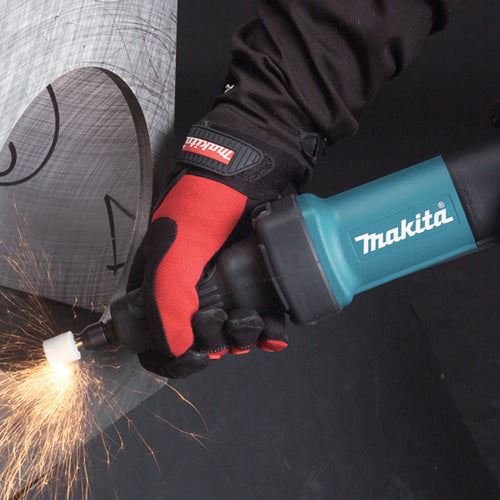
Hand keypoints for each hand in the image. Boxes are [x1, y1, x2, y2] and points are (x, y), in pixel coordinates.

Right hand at [127, 120, 305, 377]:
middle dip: (219, 342)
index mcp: (161, 285)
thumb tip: (176, 348)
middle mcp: (192, 292)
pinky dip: (270, 332)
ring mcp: (225, 289)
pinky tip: (277, 329)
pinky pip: (261, 321)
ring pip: (232, 334)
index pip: (158, 338)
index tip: (197, 356)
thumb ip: (166, 294)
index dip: (174, 356)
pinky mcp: (255, 284)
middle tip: (235, 319)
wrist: (254, 169)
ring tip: (260, 320)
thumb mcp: (177, 244)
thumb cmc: (207, 201)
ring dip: (247, 336)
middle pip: (200, 342)